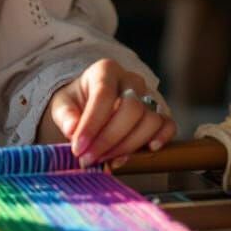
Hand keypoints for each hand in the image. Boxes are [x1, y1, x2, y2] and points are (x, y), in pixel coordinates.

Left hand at [44, 58, 175, 167]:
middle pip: (131, 109)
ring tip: (107, 160)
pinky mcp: (161, 112)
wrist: (92, 103)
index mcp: (105, 70)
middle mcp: (131, 80)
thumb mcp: (62, 103)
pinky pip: (168, 124)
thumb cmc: (77, 102)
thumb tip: (72, 129)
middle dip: (109, 139)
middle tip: (90, 158)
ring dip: (128, 146)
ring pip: (150, 120)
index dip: (92, 124)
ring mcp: (149, 96)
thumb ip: (65, 115)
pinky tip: (146, 151)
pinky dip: (161, 138)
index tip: (78, 148)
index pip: (104, 95)